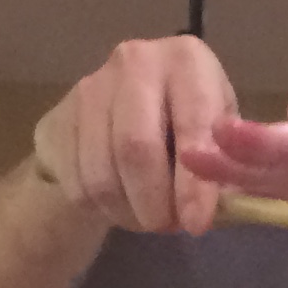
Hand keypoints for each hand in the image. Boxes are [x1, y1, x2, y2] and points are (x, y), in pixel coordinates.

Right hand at [32, 36, 240, 233]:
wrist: (120, 121)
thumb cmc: (187, 131)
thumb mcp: (221, 141)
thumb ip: (229, 165)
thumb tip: (223, 200)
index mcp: (187, 60)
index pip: (192, 122)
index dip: (194, 181)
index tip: (196, 223)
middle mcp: (136, 60)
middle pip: (136, 148)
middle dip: (154, 202)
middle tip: (168, 227)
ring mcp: (90, 88)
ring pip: (102, 173)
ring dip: (128, 212)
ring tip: (148, 219)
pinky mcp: (58, 121)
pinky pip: (78, 185)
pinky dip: (103, 211)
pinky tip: (121, 207)